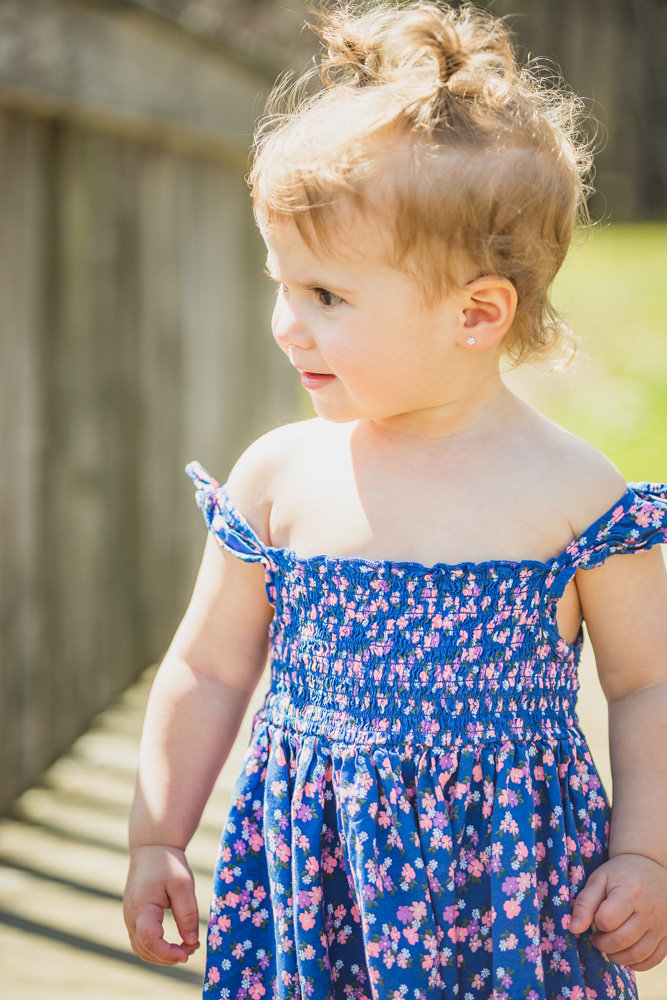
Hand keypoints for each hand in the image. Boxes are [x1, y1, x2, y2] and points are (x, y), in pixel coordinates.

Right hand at [123, 844, 199, 964]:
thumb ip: (187, 913)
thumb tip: (191, 941)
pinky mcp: (134, 918)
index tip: (188, 953)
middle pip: (145, 950)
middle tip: (193, 948)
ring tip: (187, 946)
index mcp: (141, 908)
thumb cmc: (168, 863)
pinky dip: (157, 948)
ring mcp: (130, 918)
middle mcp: (131, 917)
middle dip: (169, 957)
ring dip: (163, 955)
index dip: (168, 953)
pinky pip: (142, 941)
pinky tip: (175, 943)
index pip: (150, 941)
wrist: (152, 848)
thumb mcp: (183, 885)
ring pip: (142, 950)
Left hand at [570, 853, 666, 970]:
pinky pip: (653, 960)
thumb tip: (573, 929)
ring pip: (638, 955)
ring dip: (618, 957)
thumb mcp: (598, 880)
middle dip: (603, 944)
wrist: (650, 866)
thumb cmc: (619, 874)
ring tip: (609, 945)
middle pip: (621, 941)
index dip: (596, 922)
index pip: (607, 921)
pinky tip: (626, 953)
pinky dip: (636, 963)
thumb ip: (584, 903)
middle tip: (597, 937)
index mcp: (631, 893)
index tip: (596, 917)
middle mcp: (650, 911)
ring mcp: (662, 925)